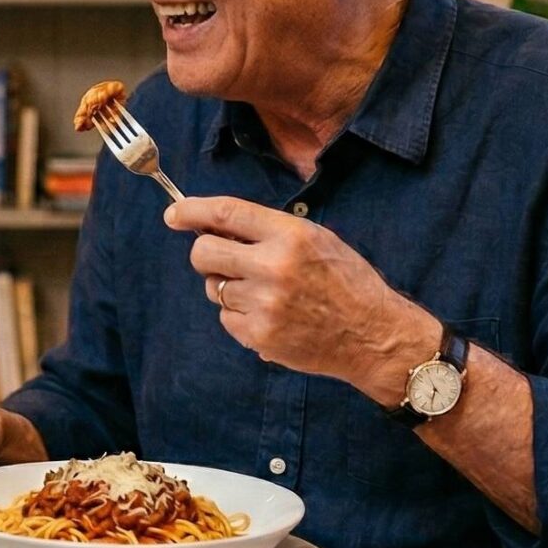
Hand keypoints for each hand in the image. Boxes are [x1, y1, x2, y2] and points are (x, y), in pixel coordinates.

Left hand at [165, 196, 439, 405]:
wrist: (373, 335)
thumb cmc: (345, 282)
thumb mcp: (316, 240)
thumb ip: (267, 230)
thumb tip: (212, 225)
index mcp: (291, 235)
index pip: (226, 214)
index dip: (192, 211)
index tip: (174, 213)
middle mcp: (274, 267)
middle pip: (204, 253)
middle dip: (206, 254)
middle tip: (222, 259)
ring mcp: (265, 304)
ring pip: (214, 288)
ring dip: (229, 288)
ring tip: (266, 293)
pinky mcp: (259, 336)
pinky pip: (226, 319)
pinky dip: (241, 317)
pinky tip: (271, 316)